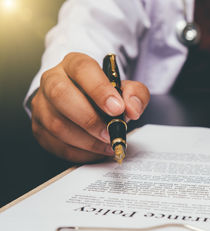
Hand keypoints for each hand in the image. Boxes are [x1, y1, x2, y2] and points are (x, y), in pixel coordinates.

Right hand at [31, 52, 149, 162]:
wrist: (85, 103)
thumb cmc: (105, 95)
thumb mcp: (125, 89)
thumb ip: (135, 94)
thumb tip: (132, 109)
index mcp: (74, 64)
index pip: (82, 69)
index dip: (100, 90)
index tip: (117, 109)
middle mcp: (52, 80)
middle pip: (61, 95)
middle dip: (89, 119)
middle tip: (110, 133)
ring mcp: (42, 105)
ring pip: (57, 124)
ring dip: (87, 140)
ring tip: (108, 144)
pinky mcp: (39, 128)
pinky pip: (56, 144)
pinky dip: (80, 152)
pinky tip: (97, 150)